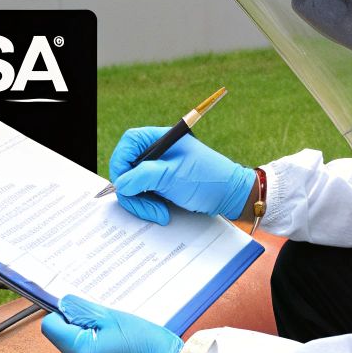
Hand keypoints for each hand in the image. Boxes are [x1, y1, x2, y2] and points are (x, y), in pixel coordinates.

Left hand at [40, 295, 183, 352]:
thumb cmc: (148, 345)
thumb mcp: (113, 317)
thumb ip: (82, 310)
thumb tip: (63, 306)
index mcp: (80, 352)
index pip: (50, 328)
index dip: (63, 316)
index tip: (81, 313)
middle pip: (64, 343)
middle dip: (80, 332)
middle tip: (109, 329)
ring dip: (90, 347)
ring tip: (117, 344)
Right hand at [109, 127, 255, 224]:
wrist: (231, 197)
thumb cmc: (208, 179)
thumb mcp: (173, 176)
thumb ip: (142, 177)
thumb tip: (120, 184)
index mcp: (160, 139)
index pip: (128, 144)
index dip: (120, 163)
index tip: (123, 184)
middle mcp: (157, 153)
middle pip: (127, 168)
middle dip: (133, 192)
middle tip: (148, 208)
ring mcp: (158, 170)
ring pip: (132, 185)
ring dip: (142, 203)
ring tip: (160, 213)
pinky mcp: (160, 186)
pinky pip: (143, 195)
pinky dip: (148, 206)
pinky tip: (162, 212)